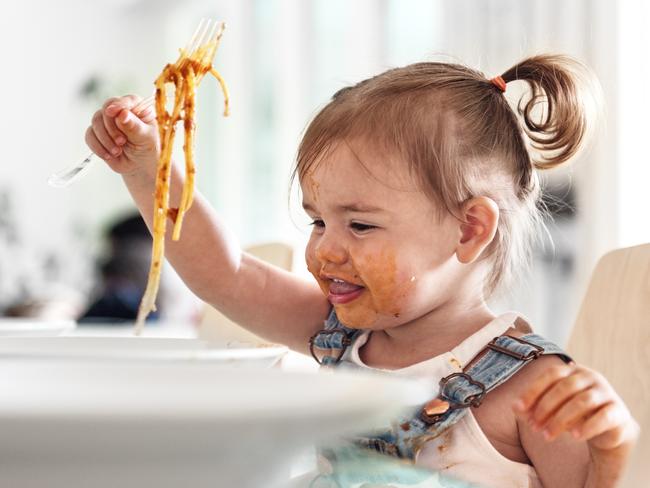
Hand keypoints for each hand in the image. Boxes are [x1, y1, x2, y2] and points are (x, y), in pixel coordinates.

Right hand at [85, 95, 158, 174]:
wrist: (141, 166)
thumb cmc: (148, 149)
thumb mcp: (146, 138)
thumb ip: (135, 126)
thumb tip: (122, 114)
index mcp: (137, 108)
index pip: (124, 101)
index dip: (117, 106)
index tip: (112, 112)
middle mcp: (120, 111)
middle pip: (105, 111)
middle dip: (111, 129)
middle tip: (121, 142)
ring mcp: (107, 122)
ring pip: (95, 122)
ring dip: (105, 139)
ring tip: (117, 151)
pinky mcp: (98, 134)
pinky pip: (89, 136)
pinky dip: (98, 147)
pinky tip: (108, 155)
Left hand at [513, 362, 638, 456]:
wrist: (607, 427)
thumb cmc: (572, 411)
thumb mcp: (552, 408)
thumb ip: (533, 406)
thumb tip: (514, 407)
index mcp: (572, 370)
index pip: (551, 375)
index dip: (533, 390)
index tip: (519, 408)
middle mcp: (590, 377)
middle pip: (565, 388)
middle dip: (545, 408)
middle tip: (533, 427)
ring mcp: (606, 392)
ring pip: (582, 402)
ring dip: (561, 420)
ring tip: (547, 436)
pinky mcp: (618, 411)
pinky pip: (603, 416)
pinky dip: (588, 426)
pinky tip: (575, 436)